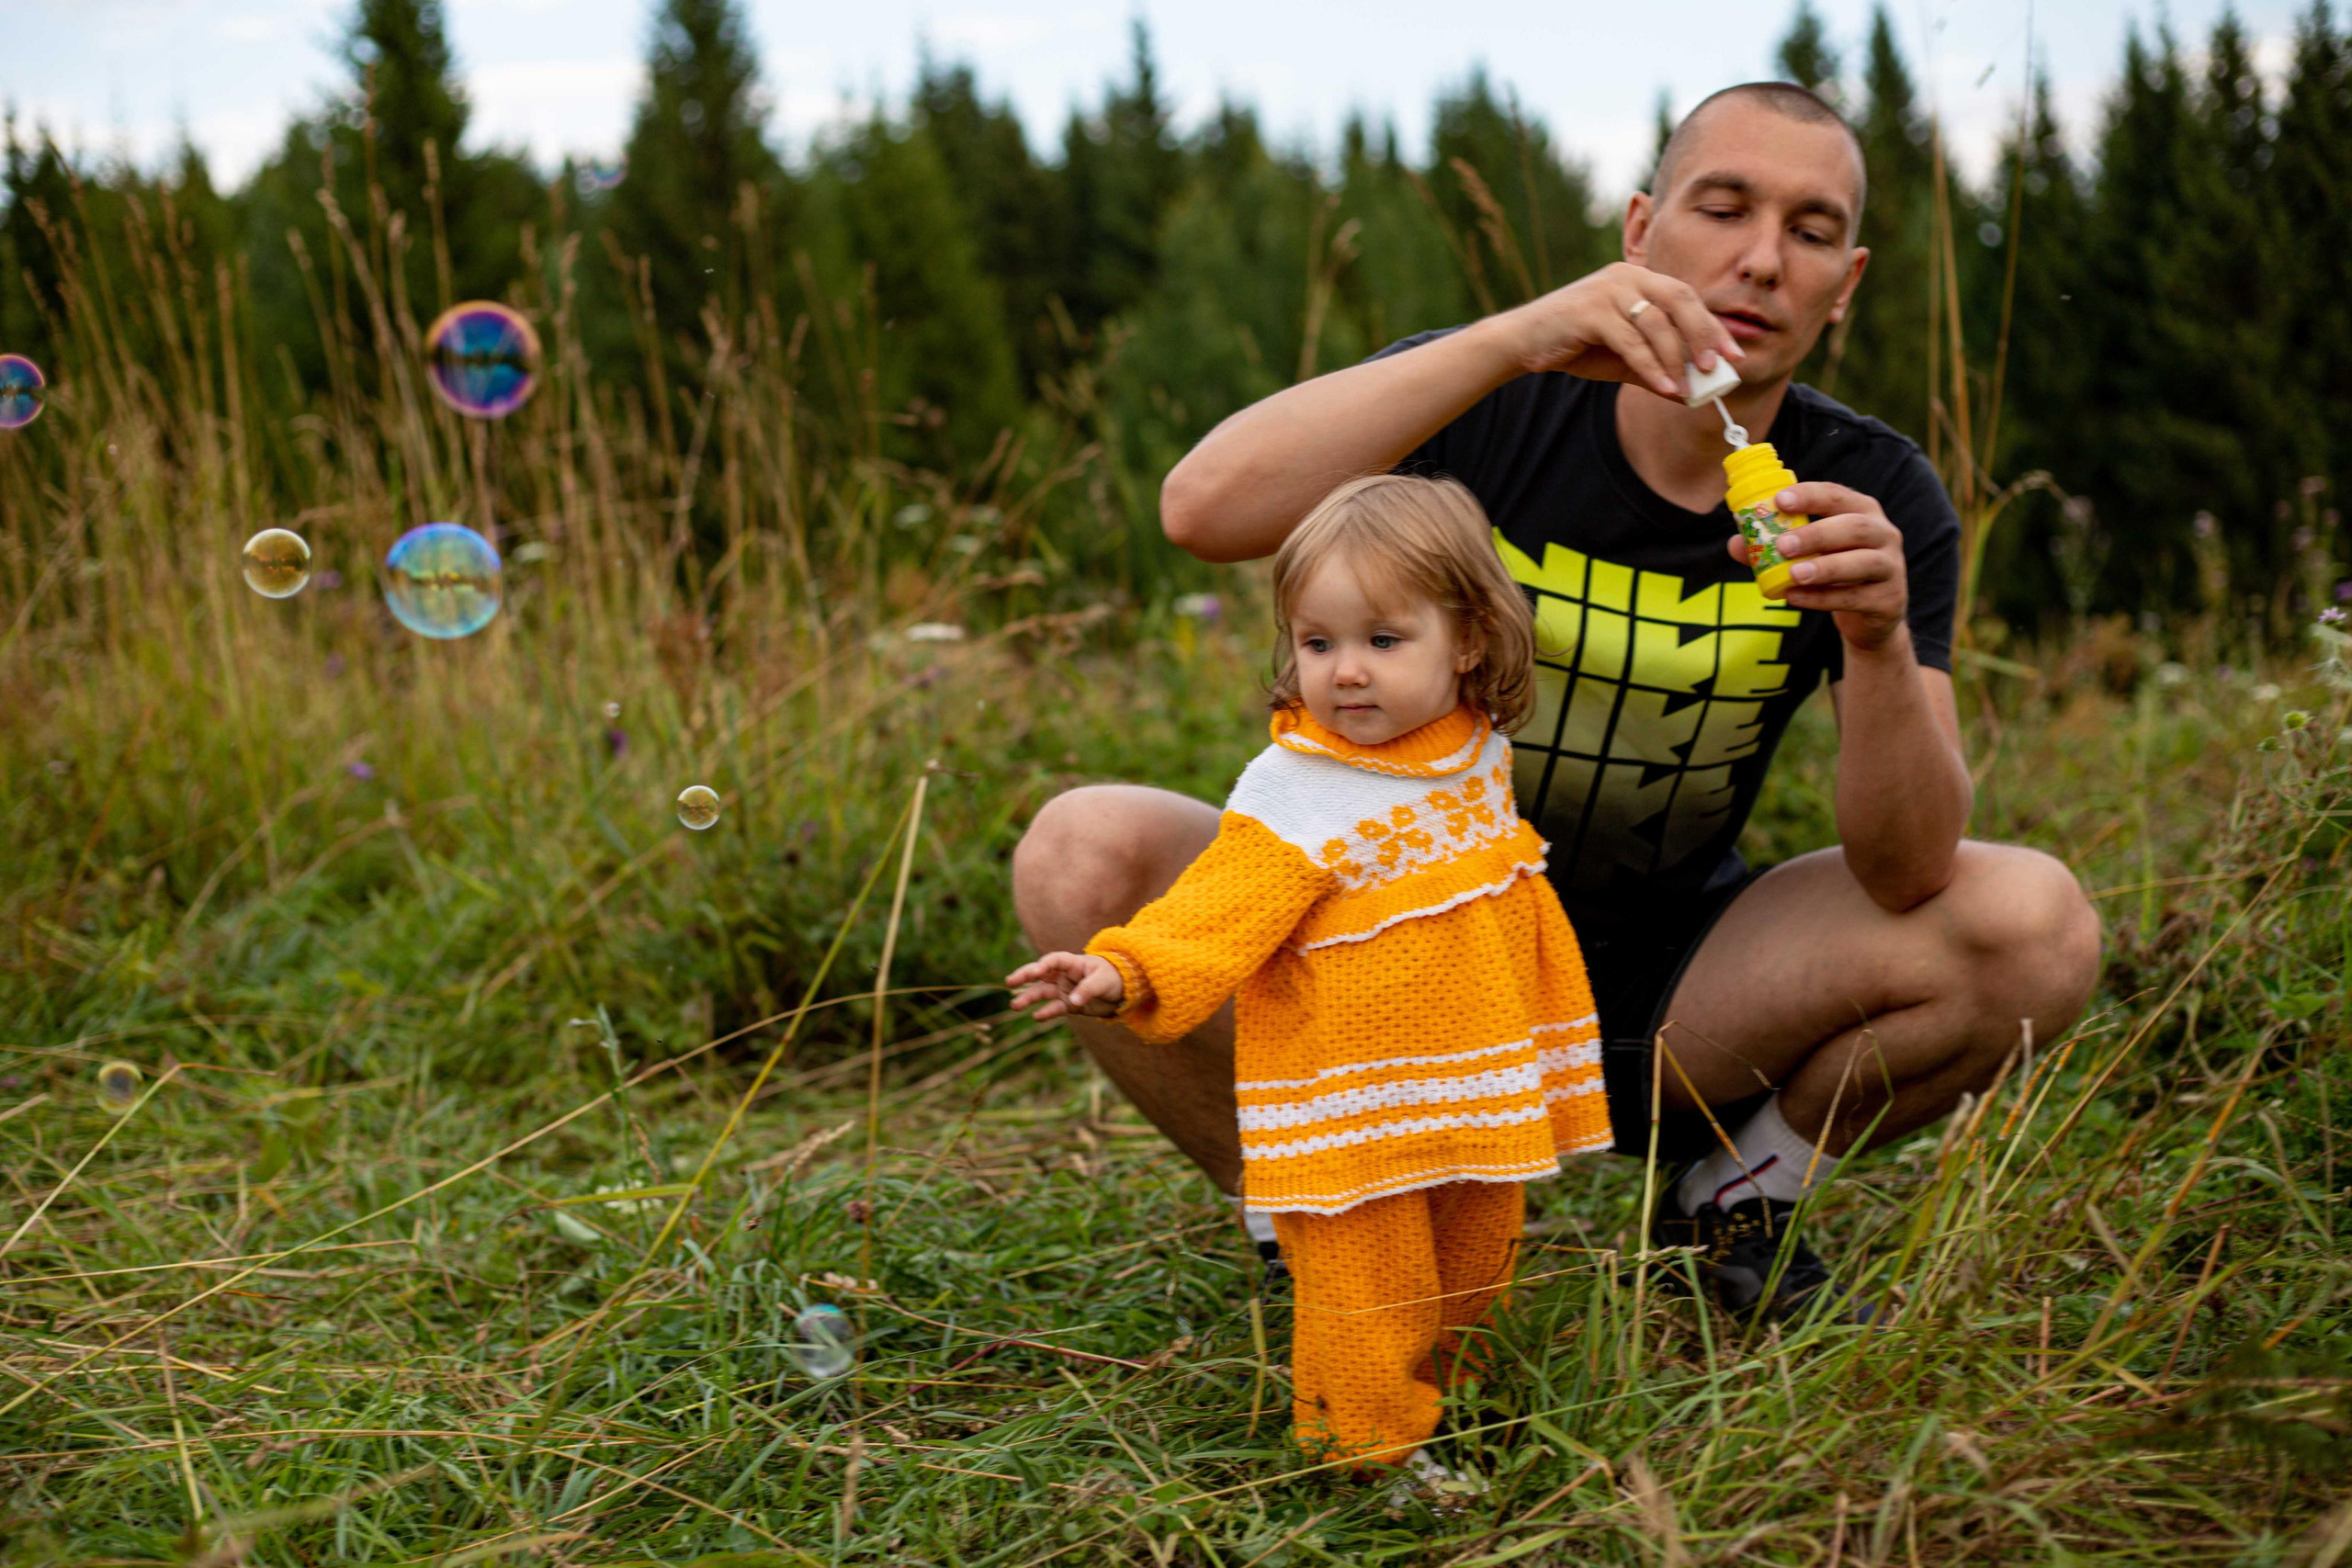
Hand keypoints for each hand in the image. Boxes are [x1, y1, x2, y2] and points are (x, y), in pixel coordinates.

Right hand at [1005, 951, 1125, 1020]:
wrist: (1123, 991)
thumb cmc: (1114, 978)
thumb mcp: (1103, 981)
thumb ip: (1088, 989)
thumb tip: (1073, 1001)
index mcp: (1072, 963)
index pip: (1053, 961)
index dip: (1043, 965)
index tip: (1034, 973)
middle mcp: (1064, 976)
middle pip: (1041, 975)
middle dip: (1025, 977)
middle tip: (1010, 982)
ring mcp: (1065, 990)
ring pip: (1043, 993)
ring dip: (1029, 998)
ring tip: (1015, 1005)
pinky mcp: (1069, 1004)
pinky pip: (1055, 1008)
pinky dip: (1046, 1013)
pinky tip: (1036, 1016)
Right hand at [1490, 262, 1745, 400]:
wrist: (1523, 342)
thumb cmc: (1576, 346)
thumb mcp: (1623, 359)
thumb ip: (1657, 368)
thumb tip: (1692, 392)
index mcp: (1639, 278)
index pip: (1687, 297)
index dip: (1713, 326)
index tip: (1734, 355)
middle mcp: (1627, 275)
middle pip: (1681, 300)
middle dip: (1704, 335)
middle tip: (1718, 368)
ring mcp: (1608, 290)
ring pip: (1657, 323)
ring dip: (1676, 359)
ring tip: (1687, 388)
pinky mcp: (1590, 310)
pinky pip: (1631, 341)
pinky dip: (1651, 367)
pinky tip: (1664, 388)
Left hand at [1725, 482, 1908, 651]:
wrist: (1873, 613)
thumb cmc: (1836, 572)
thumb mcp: (1810, 554)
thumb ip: (1775, 548)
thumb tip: (1736, 544)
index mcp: (1861, 511)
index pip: (1837, 495)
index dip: (1810, 495)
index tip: (1780, 500)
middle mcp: (1883, 533)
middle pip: (1854, 526)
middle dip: (1816, 534)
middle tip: (1782, 545)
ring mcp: (1890, 566)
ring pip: (1861, 562)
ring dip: (1824, 567)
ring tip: (1793, 574)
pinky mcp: (1888, 599)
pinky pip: (1855, 597)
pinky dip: (1822, 598)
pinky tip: (1795, 598)